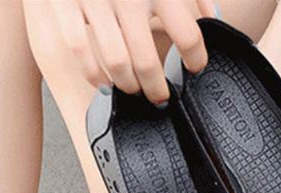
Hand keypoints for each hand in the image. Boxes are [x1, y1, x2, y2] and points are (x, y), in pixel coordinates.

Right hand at [49, 0, 215, 103]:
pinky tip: (104, 82)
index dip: (196, 59)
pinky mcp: (67, 4)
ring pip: (117, 63)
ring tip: (134, 90)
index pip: (187, 35)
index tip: (195, 68)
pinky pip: (81, 51)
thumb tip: (213, 17)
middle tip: (160, 96)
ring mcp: (96, 2)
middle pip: (148, 62)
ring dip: (128, 85)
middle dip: (156, 88)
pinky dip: (94, 74)